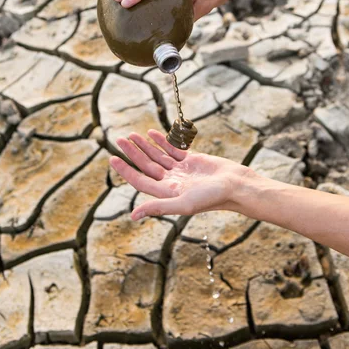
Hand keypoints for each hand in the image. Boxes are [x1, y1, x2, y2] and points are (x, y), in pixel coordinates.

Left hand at [109, 129, 257, 220]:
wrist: (235, 185)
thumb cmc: (212, 198)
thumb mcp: (182, 204)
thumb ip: (158, 207)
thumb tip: (133, 216)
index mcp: (166, 193)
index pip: (140, 180)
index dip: (126, 169)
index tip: (113, 157)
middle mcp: (171, 182)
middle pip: (146, 165)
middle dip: (133, 153)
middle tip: (120, 139)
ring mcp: (181, 170)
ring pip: (158, 155)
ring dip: (145, 145)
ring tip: (132, 134)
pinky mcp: (192, 160)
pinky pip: (173, 149)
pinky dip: (163, 141)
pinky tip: (153, 133)